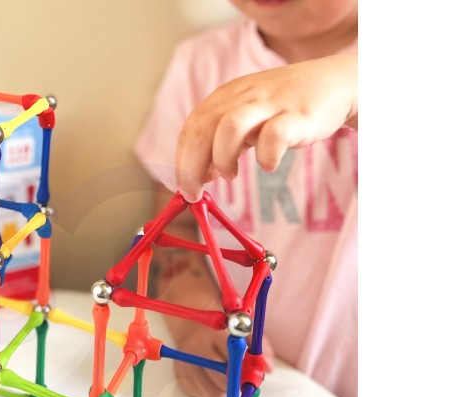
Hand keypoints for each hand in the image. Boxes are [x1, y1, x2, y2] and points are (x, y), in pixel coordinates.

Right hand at [172, 319, 274, 396]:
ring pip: (213, 389)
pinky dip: (213, 394)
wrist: (191, 322)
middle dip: (238, 383)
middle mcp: (197, 346)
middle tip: (243, 381)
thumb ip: (258, 346)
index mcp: (214, 332)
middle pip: (223, 377)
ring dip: (227, 391)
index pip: (234, 356)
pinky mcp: (179, 371)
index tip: (254, 378)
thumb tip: (269, 368)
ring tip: (230, 381)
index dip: (247, 371)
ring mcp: (186, 360)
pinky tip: (217, 385)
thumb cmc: (224, 328)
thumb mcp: (242, 329)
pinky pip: (201, 394)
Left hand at [175, 53, 357, 200]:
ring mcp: (270, 103)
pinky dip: (266, 155)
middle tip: (195, 193)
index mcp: (225, 98)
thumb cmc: (283, 108)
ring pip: (230, 126)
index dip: (182, 160)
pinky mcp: (298, 114)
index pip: (191, 128)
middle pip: (202, 127)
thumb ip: (220, 144)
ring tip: (229, 176)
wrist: (334, 83)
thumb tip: (199, 176)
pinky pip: (275, 134)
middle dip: (191, 166)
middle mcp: (242, 97)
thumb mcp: (246, 120)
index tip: (185, 187)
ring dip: (221, 157)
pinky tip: (268, 166)